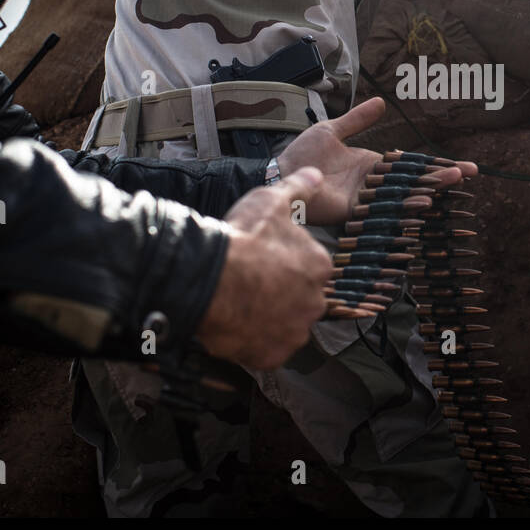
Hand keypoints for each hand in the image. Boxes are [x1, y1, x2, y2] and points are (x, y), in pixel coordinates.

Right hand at [196, 168, 332, 369]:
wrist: (209, 277)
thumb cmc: (242, 237)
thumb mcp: (271, 201)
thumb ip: (298, 188)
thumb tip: (316, 173)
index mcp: (320, 266)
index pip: (309, 269)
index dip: (283, 264)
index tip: (262, 261)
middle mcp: (316, 302)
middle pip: (299, 300)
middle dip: (279, 295)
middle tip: (250, 285)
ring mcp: (295, 332)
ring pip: (285, 327)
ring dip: (268, 320)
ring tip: (240, 305)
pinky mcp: (273, 356)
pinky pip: (266, 351)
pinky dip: (254, 343)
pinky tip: (236, 326)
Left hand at [276, 96, 476, 224]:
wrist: (281, 172)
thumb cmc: (303, 153)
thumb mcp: (333, 130)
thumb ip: (358, 119)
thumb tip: (382, 102)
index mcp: (372, 164)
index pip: (411, 165)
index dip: (435, 164)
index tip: (463, 166)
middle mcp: (374, 183)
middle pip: (414, 180)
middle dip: (441, 176)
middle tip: (468, 173)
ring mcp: (366, 197)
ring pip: (404, 193)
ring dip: (428, 188)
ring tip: (452, 181)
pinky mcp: (354, 209)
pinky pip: (383, 208)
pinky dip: (403, 205)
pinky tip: (422, 200)